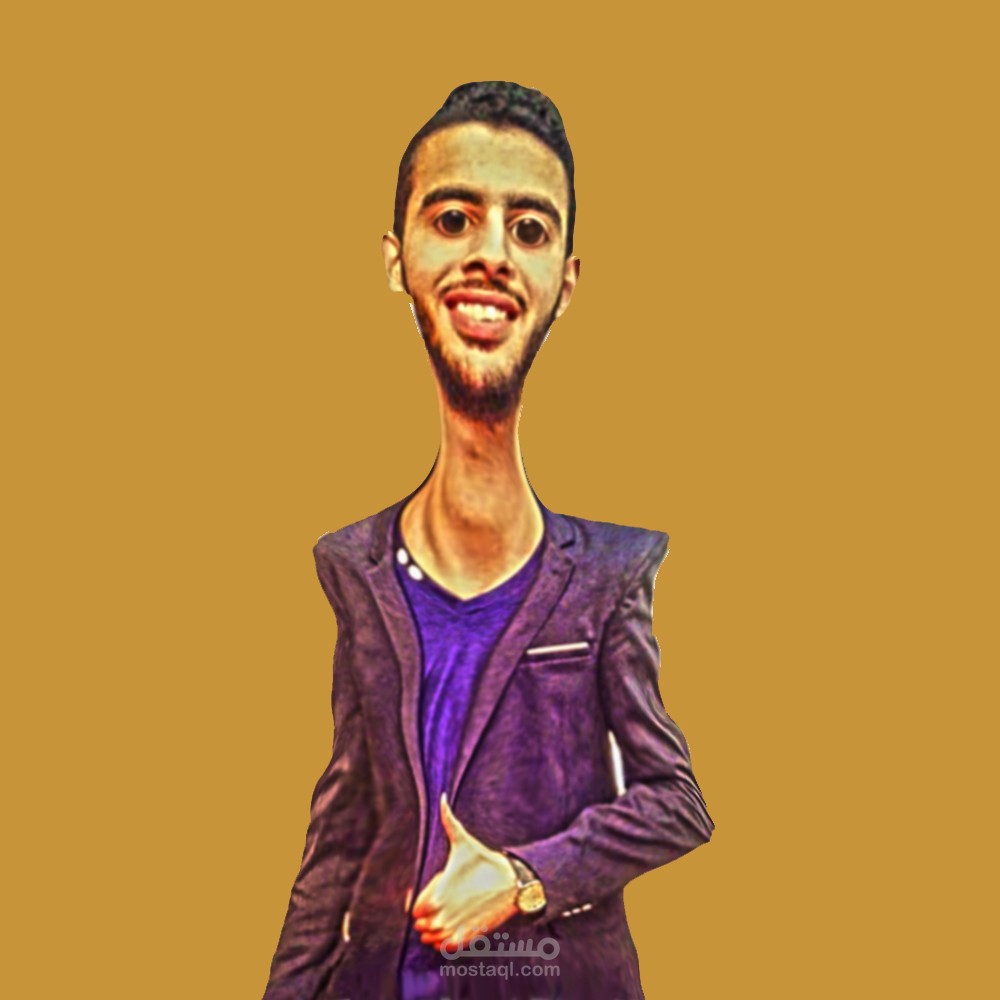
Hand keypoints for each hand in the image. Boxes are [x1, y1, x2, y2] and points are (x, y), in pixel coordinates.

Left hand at [411, 794, 518, 949]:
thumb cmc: (485, 862)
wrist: (514, 885)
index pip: (414, 910)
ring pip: (432, 939)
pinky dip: (445, 942)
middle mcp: (442, 915)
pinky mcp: (467, 939)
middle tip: (444, 901)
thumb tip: (441, 797)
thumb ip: (448, 820)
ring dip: (435, 930)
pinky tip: (454, 926)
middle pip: (421, 925)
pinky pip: (445, 948)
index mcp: (437, 894)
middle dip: (428, 915)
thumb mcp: (464, 842)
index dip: (422, 900)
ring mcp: (455, 929)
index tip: (436, 890)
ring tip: (449, 913)